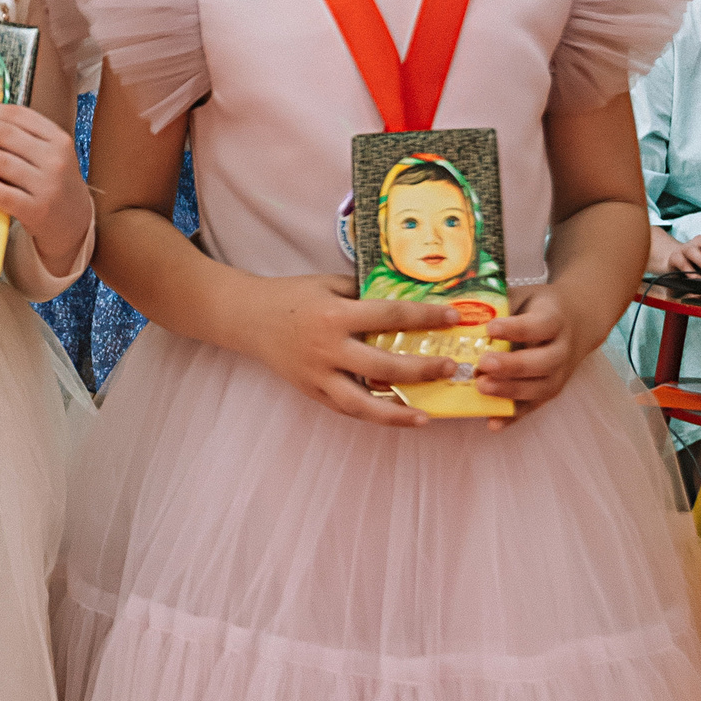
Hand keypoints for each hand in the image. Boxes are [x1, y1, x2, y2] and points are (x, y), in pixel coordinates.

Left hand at [0, 101, 93, 279]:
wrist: (73, 223)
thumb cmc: (50, 183)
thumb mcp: (45, 155)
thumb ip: (17, 138)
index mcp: (57, 138)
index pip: (16, 115)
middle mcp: (55, 159)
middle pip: (4, 135)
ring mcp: (47, 186)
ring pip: (0, 161)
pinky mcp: (36, 211)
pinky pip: (2, 193)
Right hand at [229, 272, 459, 426]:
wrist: (248, 318)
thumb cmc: (293, 296)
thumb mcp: (330, 283)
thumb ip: (364, 294)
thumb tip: (405, 305)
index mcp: (335, 314)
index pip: (389, 316)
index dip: (424, 317)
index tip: (452, 317)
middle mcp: (327, 348)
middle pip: (382, 365)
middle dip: (420, 369)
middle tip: (449, 368)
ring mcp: (317, 374)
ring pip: (361, 403)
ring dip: (396, 413)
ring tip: (425, 417)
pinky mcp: (310, 391)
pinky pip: (345, 408)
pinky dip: (371, 415)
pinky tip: (395, 416)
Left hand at [471, 282, 586, 417]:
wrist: (577, 320)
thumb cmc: (536, 307)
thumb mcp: (522, 296)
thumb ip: (497, 304)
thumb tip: (452, 307)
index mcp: (555, 319)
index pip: (540, 325)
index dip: (516, 328)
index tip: (490, 328)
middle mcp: (562, 349)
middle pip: (543, 362)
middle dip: (512, 365)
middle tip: (483, 364)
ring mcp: (560, 373)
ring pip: (540, 388)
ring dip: (510, 391)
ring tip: (481, 388)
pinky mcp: (551, 392)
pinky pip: (533, 407)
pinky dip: (513, 417)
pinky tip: (492, 423)